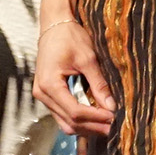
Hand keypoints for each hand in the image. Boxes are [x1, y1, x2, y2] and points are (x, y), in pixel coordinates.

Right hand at [36, 13, 114, 140]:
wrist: (54, 26)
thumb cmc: (69, 37)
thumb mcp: (88, 59)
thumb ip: (99, 84)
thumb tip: (112, 106)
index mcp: (50, 84)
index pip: (75, 111)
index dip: (96, 118)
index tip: (113, 118)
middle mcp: (42, 94)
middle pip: (69, 121)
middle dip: (92, 127)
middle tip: (113, 128)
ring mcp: (42, 96)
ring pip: (64, 122)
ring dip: (86, 127)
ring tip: (106, 126)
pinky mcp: (47, 95)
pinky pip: (61, 115)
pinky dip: (78, 120)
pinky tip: (94, 119)